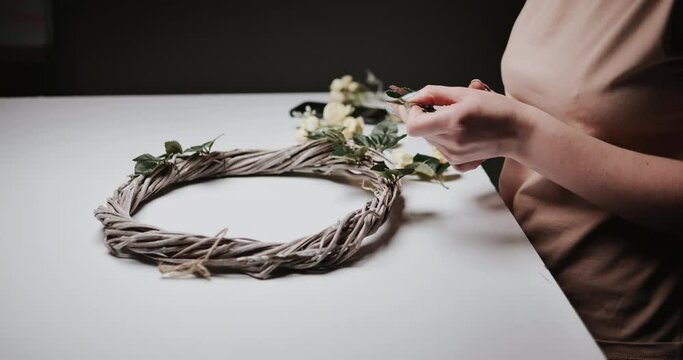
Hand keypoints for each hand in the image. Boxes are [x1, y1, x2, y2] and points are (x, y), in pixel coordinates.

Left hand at [388, 80, 530, 171]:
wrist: (519, 132)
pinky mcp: (460, 164)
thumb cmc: (496, 109)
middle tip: (444, 107)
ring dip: (437, 128)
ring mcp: (455, 157)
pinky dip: (446, 141)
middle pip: (421, 132)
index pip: (412, 126)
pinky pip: (442, 150)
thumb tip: (412, 97)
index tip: (421, 105)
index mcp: (451, 123)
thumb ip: (433, 93)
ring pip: (430, 140)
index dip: (412, 113)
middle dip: (426, 118)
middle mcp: (451, 143)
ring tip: (459, 119)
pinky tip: (462, 134)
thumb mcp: (464, 93)